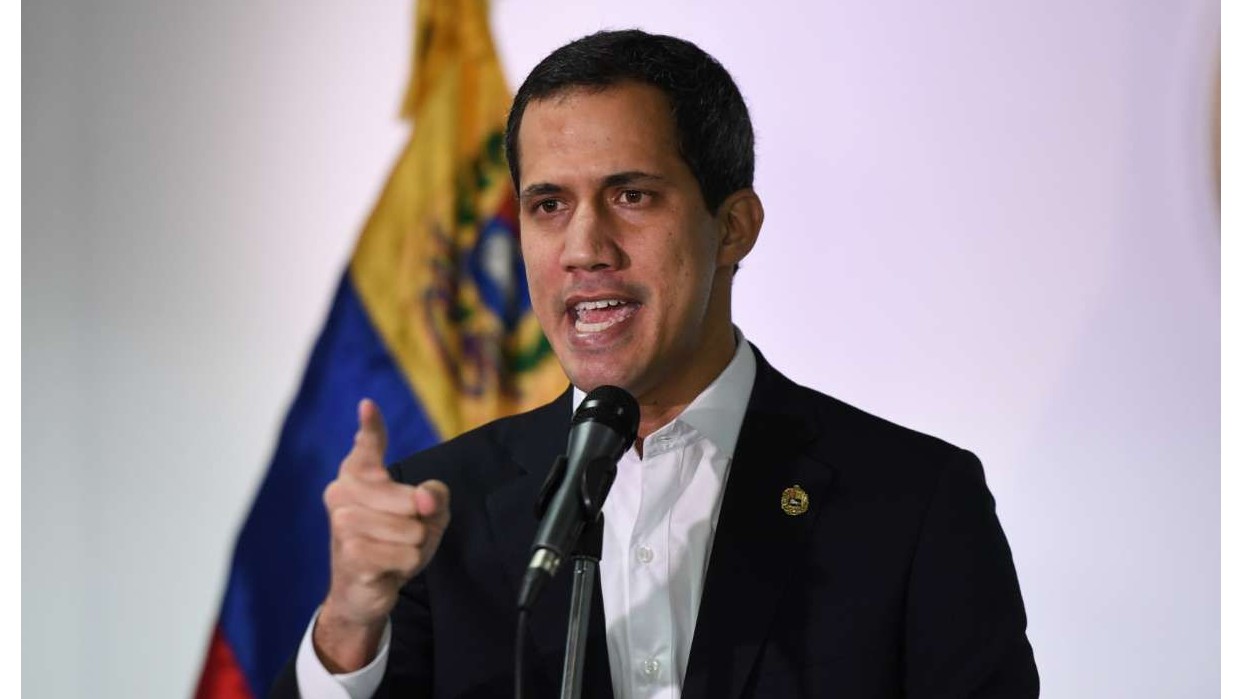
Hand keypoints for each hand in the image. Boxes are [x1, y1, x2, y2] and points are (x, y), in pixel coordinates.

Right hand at [312, 398, 450, 671]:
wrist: (362, 590)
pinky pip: (407, 554)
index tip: (368, 406)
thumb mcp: (425, 516)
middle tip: (401, 536)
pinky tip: (386, 568)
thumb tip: (425, 498)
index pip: (367, 447)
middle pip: (412, 500)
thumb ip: (434, 496)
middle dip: (420, 523)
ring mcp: (343, 523)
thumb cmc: (393, 543)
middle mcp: (342, 493)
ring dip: (414, 547)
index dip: (370, 428)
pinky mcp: (351, 553)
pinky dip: (407, 564)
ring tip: (392, 552)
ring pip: (412, 529)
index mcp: (356, 476)